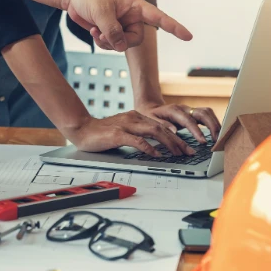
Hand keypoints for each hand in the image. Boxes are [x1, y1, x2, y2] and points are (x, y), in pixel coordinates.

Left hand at [65, 0, 191, 51]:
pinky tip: (94, 32)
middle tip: (105, 35)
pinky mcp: (110, 30)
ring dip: (109, 42)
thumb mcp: (101, 12)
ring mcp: (121, 24)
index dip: (173, 27)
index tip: (188, 36)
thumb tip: (121, 47)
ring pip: (123, 44)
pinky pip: (112, 44)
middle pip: (136, 39)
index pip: (158, 17)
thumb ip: (113, 31)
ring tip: (97, 32)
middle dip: (121, 41)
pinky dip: (103, 42)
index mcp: (135, 5)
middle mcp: (131, 16)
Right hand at [66, 111, 195, 156]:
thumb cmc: (101, 133)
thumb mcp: (123, 131)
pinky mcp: (117, 134)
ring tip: (178, 153)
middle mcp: (133, 118)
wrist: (81, 129)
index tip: (186, 147)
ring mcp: (125, 125)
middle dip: (178, 141)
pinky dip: (149, 147)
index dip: (176, 136)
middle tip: (189, 151)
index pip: (161, 126)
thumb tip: (155, 146)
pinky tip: (157, 154)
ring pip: (153, 132)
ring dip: (168, 143)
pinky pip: (137, 140)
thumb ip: (137, 135)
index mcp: (135, 117)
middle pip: (161, 128)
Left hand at [137, 102, 221, 142]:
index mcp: (174, 110)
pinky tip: (216, 134)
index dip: (197, 131)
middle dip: (212, 126)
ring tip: (219, 138)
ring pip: (207, 113)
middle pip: (203, 113)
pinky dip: (213, 124)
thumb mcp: (151, 120)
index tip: (203, 141)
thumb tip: (174, 132)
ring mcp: (190, 110)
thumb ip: (162, 125)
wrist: (150, 107)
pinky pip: (207, 116)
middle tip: (216, 140)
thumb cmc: (150, 115)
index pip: (189, 120)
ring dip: (215, 124)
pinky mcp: (193, 114)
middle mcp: (184, 108)